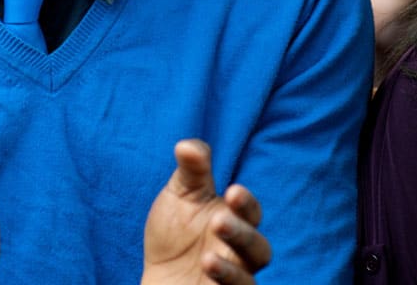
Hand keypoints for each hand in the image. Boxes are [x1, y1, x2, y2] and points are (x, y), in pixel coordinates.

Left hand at [143, 139, 270, 284]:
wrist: (158, 278)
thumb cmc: (174, 233)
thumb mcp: (179, 196)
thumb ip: (190, 170)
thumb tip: (186, 145)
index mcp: (235, 220)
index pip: (250, 211)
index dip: (246, 202)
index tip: (233, 191)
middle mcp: (241, 253)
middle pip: (259, 248)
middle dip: (242, 234)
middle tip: (219, 221)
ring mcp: (234, 279)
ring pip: (250, 277)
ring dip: (233, 268)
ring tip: (207, 256)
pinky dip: (226, 281)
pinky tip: (207, 267)